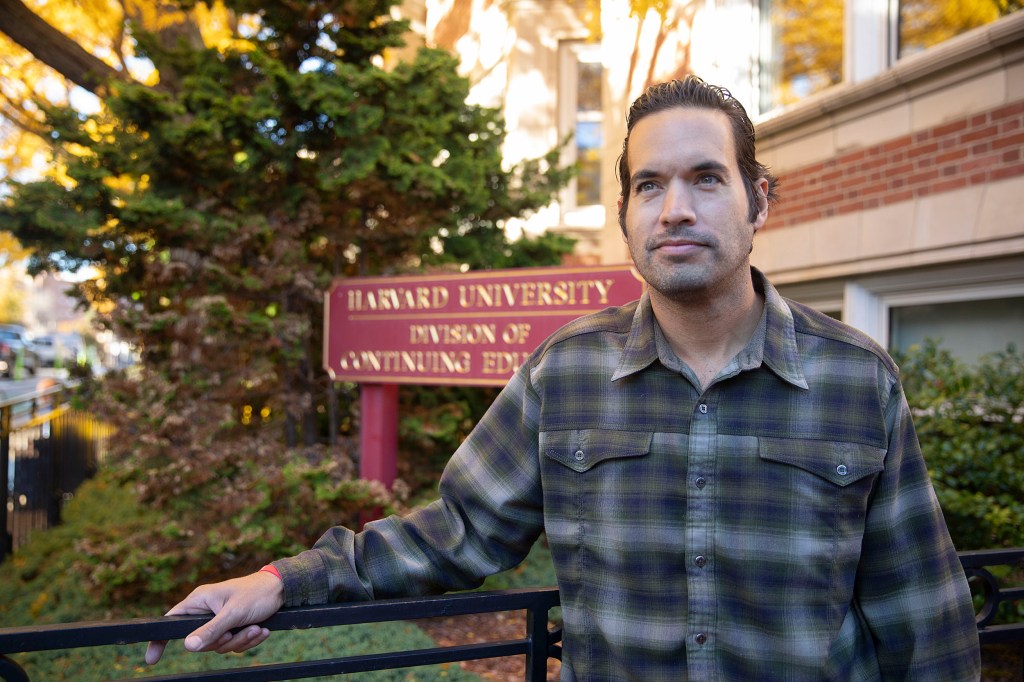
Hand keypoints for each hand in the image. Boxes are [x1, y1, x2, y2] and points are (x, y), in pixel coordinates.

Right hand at [145, 570, 284, 664]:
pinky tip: (262, 630)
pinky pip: (233, 644)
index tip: (151, 659)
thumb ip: (211, 630)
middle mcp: (206, 611)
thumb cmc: (257, 594)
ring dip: (241, 640)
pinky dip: (248, 640)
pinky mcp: (233, 627)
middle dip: (225, 641)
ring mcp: (219, 620)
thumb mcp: (233, 613)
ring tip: (257, 628)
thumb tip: (188, 646)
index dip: (159, 639)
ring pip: (220, 646)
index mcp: (199, 601)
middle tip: (241, 629)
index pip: (171, 622)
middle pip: (201, 642)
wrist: (282, 590)